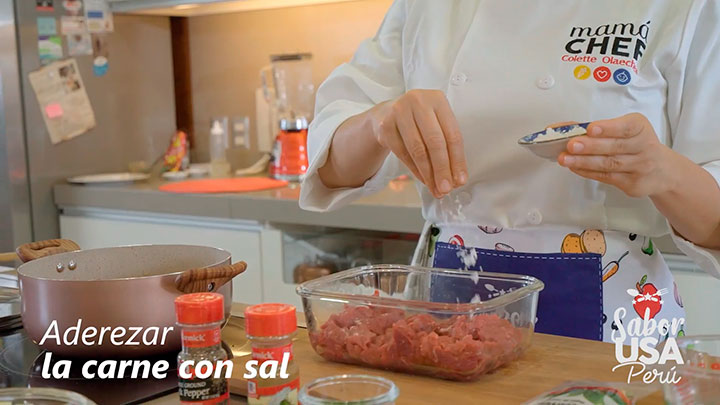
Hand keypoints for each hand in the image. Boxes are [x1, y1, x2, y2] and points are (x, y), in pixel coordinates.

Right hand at [370, 89, 467, 197]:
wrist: (387, 113)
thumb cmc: (419, 121)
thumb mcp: (436, 123)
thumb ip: (447, 145)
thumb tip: (455, 178)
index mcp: (437, 99)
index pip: (452, 134)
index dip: (457, 160)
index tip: (460, 180)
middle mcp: (418, 101)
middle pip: (435, 142)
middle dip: (442, 169)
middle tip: (446, 188)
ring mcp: (399, 112)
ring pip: (418, 149)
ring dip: (428, 173)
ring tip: (435, 188)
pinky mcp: (385, 126)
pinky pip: (403, 153)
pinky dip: (415, 170)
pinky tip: (423, 179)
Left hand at [557, 113, 681, 197]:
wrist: (663, 171)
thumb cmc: (637, 145)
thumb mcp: (626, 129)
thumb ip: (599, 128)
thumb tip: (565, 128)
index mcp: (640, 128)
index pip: (626, 127)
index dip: (608, 128)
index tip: (591, 128)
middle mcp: (644, 146)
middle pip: (615, 147)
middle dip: (590, 146)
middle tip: (571, 145)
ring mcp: (640, 167)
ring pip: (609, 164)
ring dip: (584, 161)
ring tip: (565, 159)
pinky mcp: (633, 184)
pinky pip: (607, 177)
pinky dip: (588, 172)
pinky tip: (574, 167)